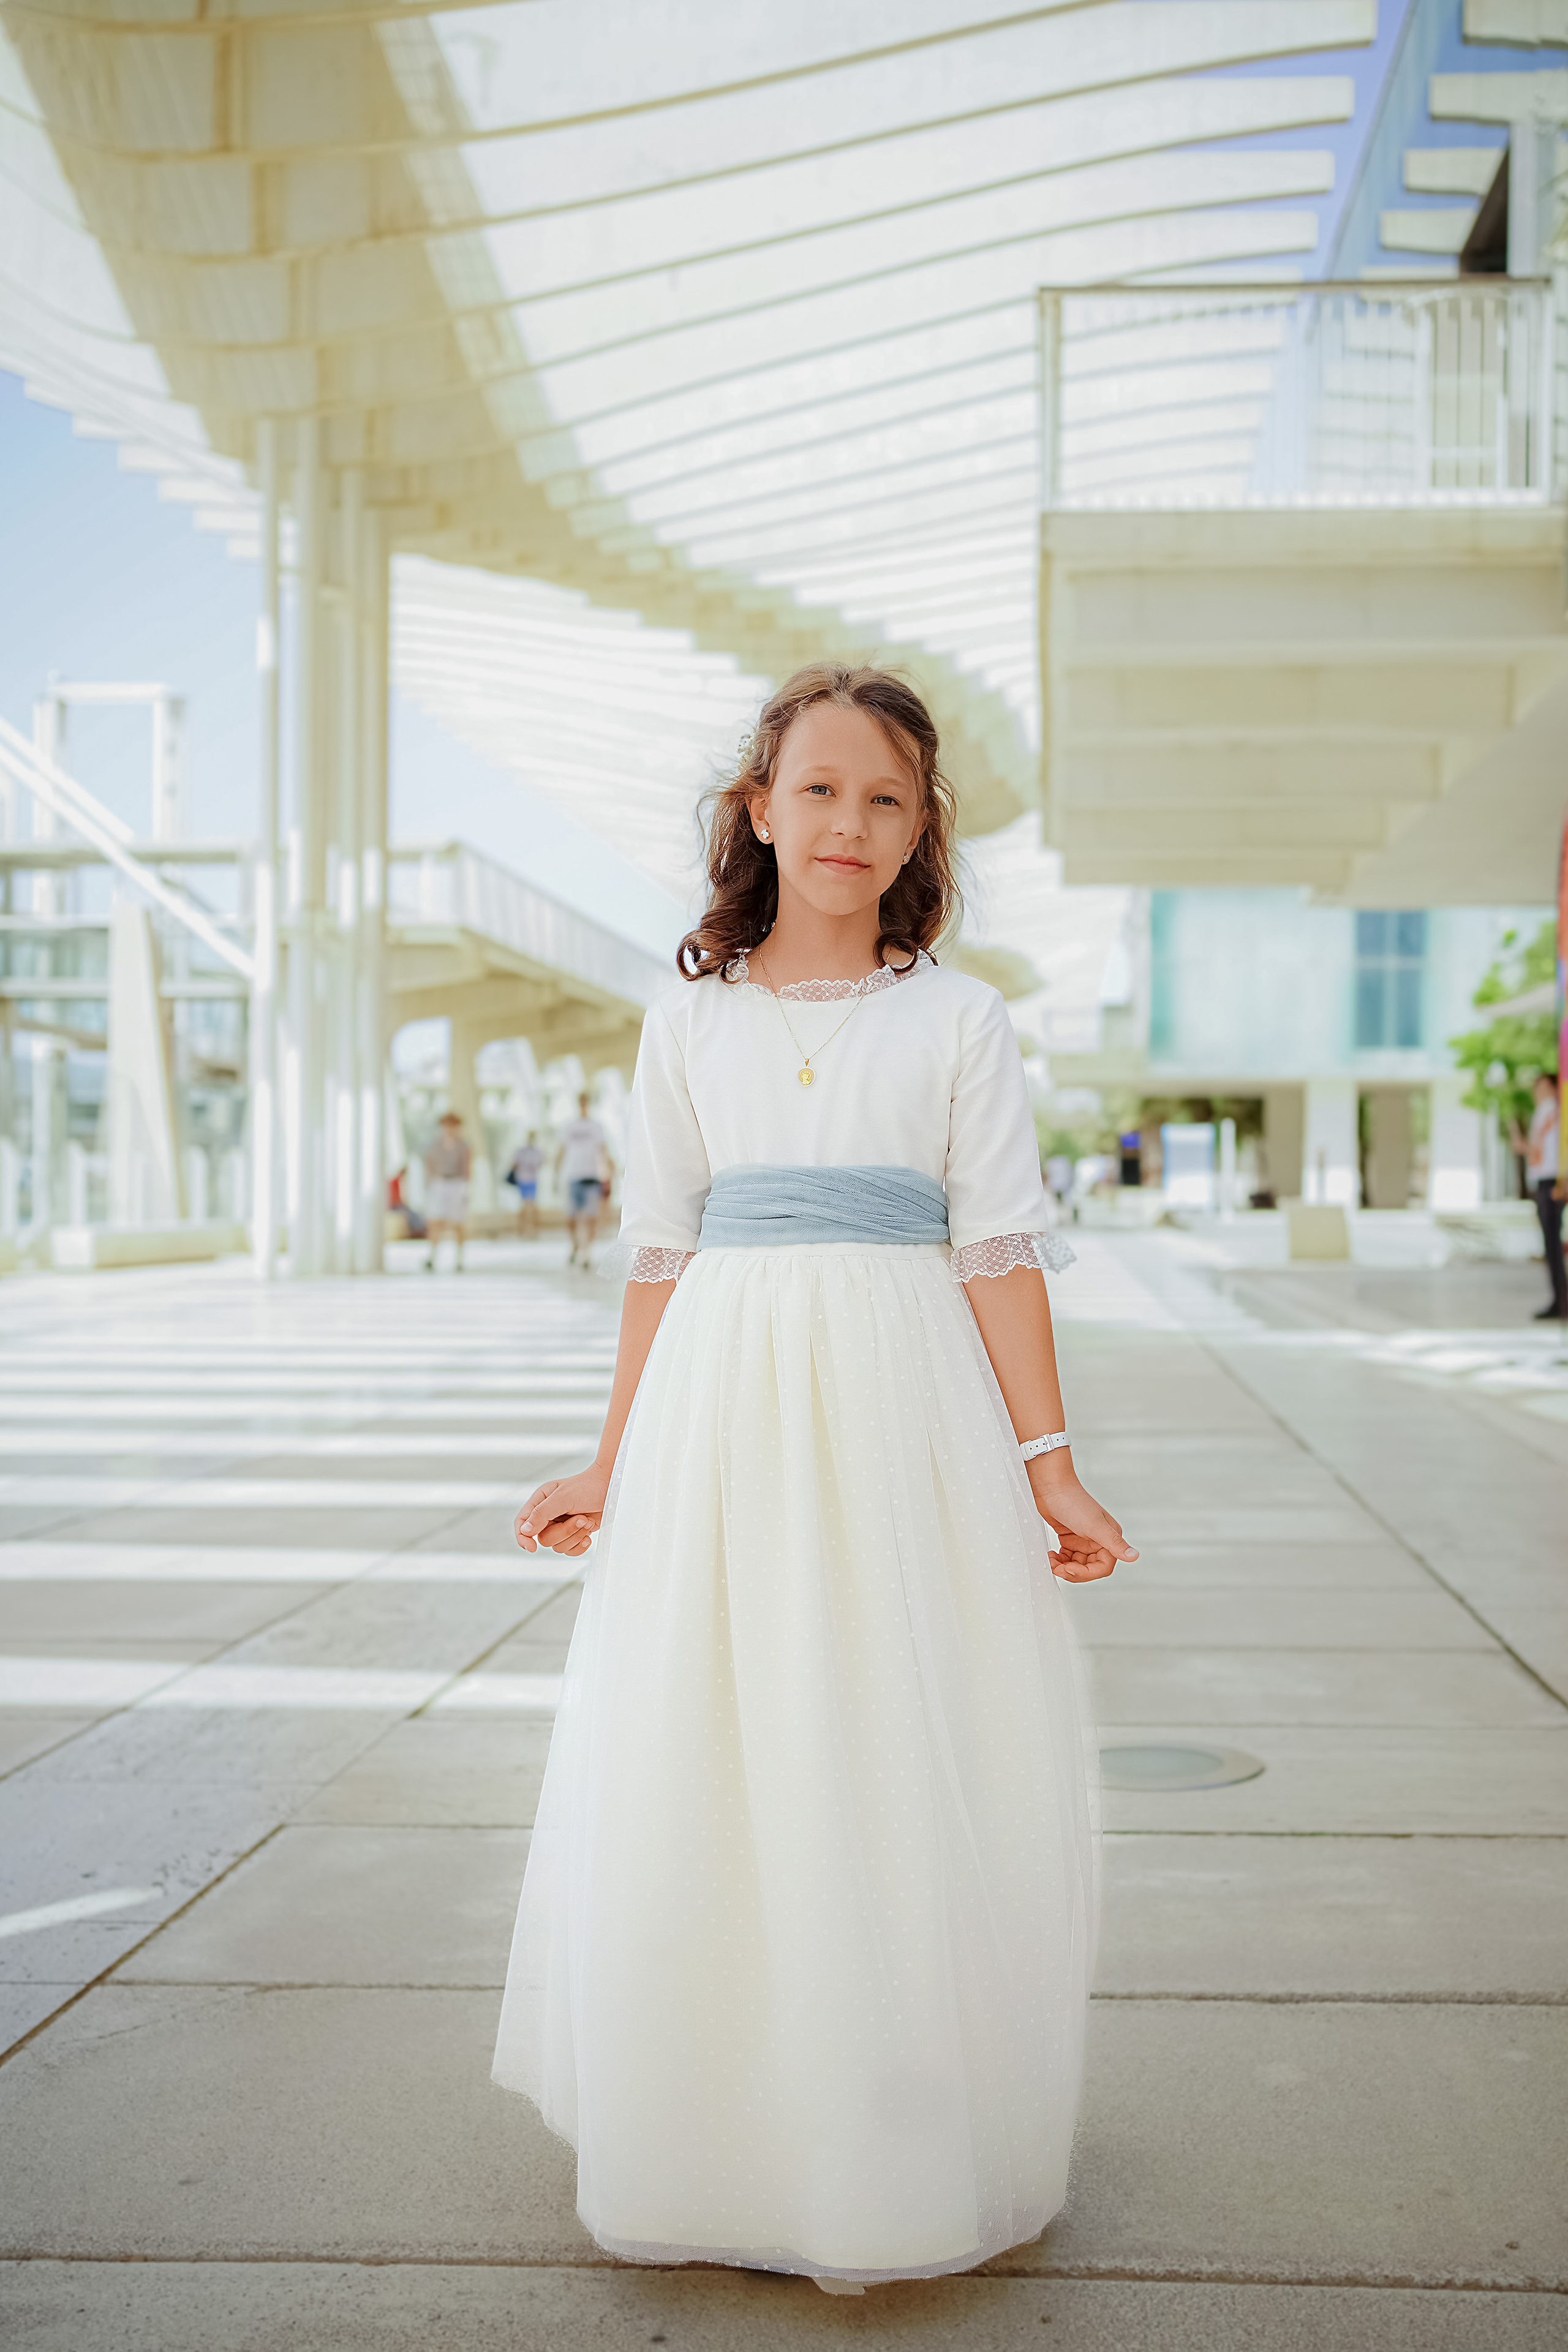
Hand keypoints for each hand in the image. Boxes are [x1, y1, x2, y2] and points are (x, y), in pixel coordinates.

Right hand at [515, 1464, 610, 1556]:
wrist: (611, 1488)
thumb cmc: (588, 1487)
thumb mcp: (563, 1497)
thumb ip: (541, 1513)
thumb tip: (525, 1530)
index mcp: (541, 1501)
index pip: (522, 1522)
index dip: (523, 1537)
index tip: (532, 1548)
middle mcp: (549, 1514)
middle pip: (544, 1538)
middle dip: (565, 1532)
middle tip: (581, 1518)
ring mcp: (562, 1525)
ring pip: (558, 1546)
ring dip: (575, 1535)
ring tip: (587, 1520)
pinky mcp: (574, 1533)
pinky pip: (570, 1550)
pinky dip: (580, 1545)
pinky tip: (589, 1533)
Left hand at [1027, 1455, 1137, 1583]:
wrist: (1051, 1486)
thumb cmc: (1073, 1501)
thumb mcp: (1094, 1525)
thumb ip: (1114, 1543)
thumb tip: (1134, 1556)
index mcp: (1109, 1538)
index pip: (1103, 1567)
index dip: (1086, 1573)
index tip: (1070, 1569)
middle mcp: (1098, 1540)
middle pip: (1089, 1568)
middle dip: (1072, 1571)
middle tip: (1058, 1568)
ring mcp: (1083, 1540)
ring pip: (1077, 1565)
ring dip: (1063, 1567)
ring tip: (1052, 1561)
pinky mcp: (1070, 1538)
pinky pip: (1067, 1558)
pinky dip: (1059, 1560)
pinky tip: (1051, 1555)